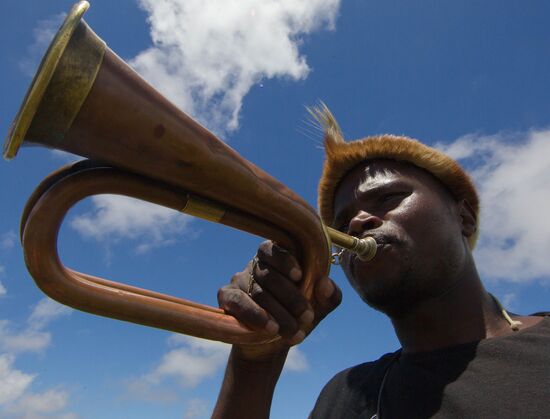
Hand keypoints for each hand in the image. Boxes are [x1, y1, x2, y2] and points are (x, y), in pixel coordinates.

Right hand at [217, 240, 341, 357]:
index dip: (284, 260)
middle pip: (269, 275)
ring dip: (278, 313)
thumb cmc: (297, 315)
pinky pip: (238, 301)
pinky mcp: (227, 297)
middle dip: (291, 298)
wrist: (273, 343)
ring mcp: (239, 280)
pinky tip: (270, 328)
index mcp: (277, 259)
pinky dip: (255, 315)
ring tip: (294, 331)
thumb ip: (329, 295)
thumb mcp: (319, 307)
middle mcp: (256, 266)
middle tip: (306, 317)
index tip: (299, 276)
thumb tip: (325, 283)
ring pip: (257, 292)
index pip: (273, 248)